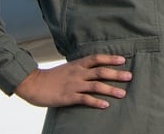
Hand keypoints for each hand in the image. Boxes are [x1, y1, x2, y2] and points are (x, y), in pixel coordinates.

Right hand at [15, 54, 131, 108]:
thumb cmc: (51, 77)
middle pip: (101, 71)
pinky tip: (105, 105)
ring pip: (96, 86)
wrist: (33, 84)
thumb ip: (80, 68)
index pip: (97, 58)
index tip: (123, 60)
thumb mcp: (68, 68)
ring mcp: (73, 85)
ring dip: (110, 89)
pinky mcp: (68, 97)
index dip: (110, 58)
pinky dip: (96, 102)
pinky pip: (85, 99)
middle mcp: (77, 73)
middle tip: (130, 76)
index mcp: (77, 64)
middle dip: (116, 74)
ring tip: (122, 93)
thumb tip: (94, 68)